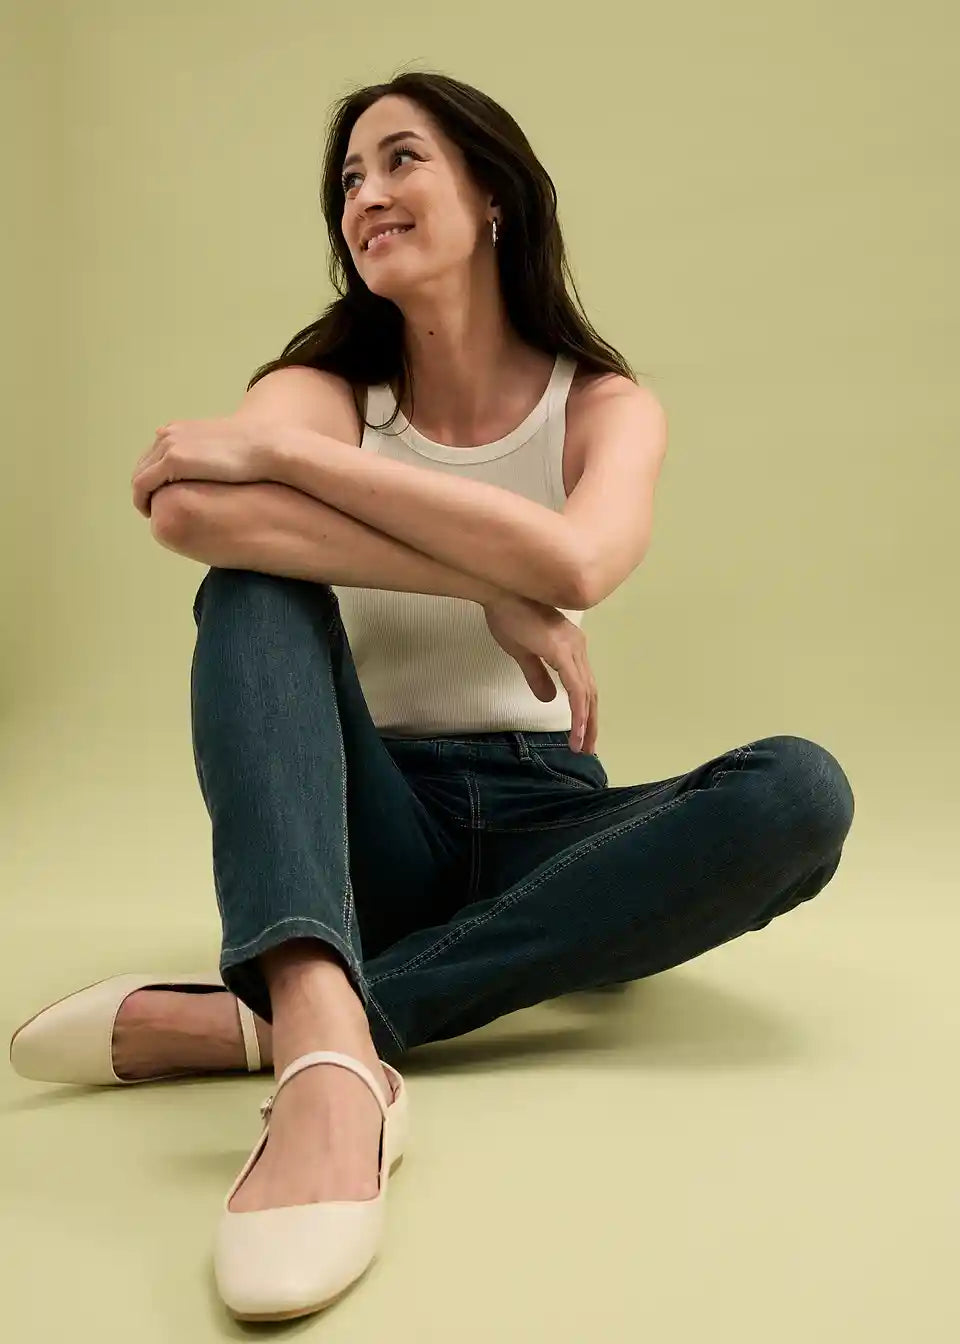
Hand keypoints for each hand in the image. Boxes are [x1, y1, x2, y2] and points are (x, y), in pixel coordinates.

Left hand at [130, 415, 272, 518]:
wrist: (263, 446)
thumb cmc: (251, 453)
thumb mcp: (223, 450)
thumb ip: (208, 457)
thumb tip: (209, 474)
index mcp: (178, 430)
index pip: (153, 456)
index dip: (152, 477)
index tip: (159, 495)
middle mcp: (168, 435)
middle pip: (142, 466)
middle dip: (144, 488)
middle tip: (152, 508)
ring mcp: (168, 447)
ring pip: (139, 476)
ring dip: (141, 496)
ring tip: (152, 513)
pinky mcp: (172, 461)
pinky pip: (143, 484)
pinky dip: (142, 499)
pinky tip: (151, 513)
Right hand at [483, 593, 597, 753]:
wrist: (500, 592)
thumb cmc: (507, 615)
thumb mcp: (522, 653)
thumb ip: (536, 675)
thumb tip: (548, 699)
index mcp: (570, 646)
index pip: (583, 684)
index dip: (584, 710)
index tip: (581, 733)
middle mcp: (577, 647)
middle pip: (590, 692)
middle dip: (590, 722)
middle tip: (586, 747)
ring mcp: (573, 649)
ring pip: (587, 694)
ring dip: (585, 722)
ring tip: (580, 746)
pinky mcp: (563, 652)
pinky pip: (576, 689)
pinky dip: (578, 712)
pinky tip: (576, 730)